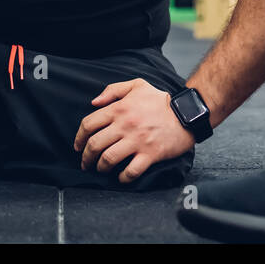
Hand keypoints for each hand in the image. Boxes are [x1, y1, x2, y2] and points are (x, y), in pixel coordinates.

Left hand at [72, 78, 195, 182]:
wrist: (187, 113)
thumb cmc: (161, 101)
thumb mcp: (137, 85)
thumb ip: (113, 90)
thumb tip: (94, 103)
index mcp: (120, 108)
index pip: (89, 124)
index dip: (78, 138)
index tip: (78, 146)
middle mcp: (125, 125)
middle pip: (94, 145)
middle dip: (86, 157)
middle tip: (86, 163)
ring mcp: (137, 141)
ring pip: (108, 159)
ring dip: (101, 167)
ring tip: (101, 169)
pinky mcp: (150, 154)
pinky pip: (130, 171)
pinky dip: (123, 178)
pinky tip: (121, 177)